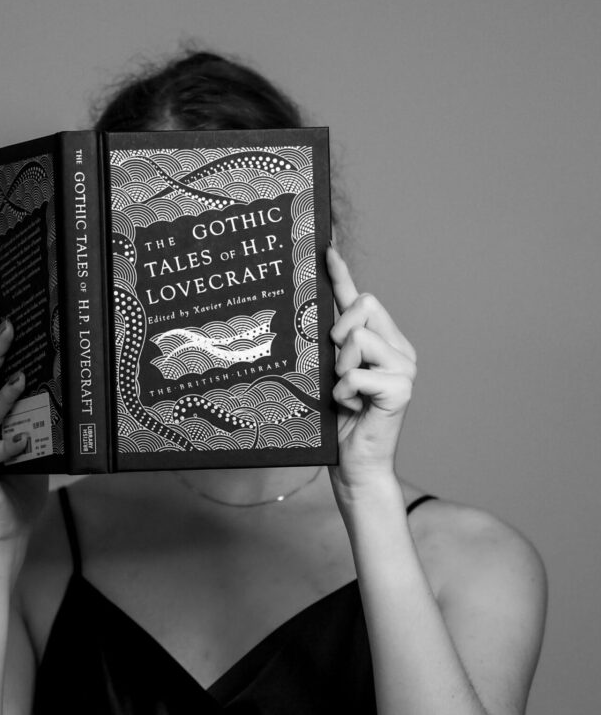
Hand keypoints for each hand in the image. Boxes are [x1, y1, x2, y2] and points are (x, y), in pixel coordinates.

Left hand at [325, 244, 416, 498]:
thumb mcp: (328, 374)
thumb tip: (309, 311)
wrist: (354, 466)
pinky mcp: (402, 388)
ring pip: (359, 337)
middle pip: (364, 305)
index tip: (325, 248)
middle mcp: (398, 349)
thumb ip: (329, 345)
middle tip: (337, 365)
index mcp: (382, 342)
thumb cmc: (337, 423)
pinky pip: (358, 373)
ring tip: (345, 394)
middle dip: (340, 330)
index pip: (359, 300)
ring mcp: (405, 367)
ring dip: (341, 368)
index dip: (341, 274)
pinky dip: (345, 392)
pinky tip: (351, 408)